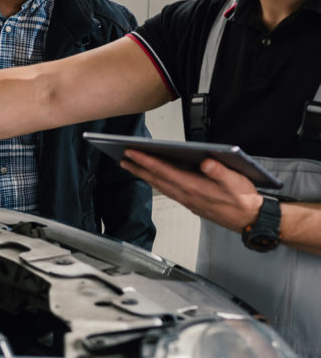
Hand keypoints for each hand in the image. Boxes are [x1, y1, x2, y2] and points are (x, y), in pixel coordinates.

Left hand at [121, 149, 262, 231]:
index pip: (164, 171)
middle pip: (157, 179)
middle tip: (123, 158)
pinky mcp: (190, 202)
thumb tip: (206, 162)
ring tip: (130, 166)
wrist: (251, 221)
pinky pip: (167, 190)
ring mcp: (187, 200)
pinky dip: (156, 182)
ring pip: (160, 185)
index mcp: (194, 187)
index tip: (132, 153)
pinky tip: (151, 177)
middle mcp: (186, 195)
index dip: (147, 161)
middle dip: (138, 168)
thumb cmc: (244, 200)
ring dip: (144, 175)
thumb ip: (221, 172)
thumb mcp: (236, 182)